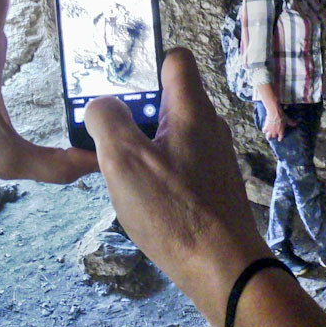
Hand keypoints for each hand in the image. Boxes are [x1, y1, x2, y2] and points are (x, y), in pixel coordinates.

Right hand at [84, 48, 269, 326]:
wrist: (223, 267)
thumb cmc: (173, 209)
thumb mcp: (124, 159)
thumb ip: (107, 120)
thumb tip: (102, 105)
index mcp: (192, 109)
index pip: (176, 59)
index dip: (146, 65)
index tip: (121, 91)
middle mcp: (209, 125)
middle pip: (168, 100)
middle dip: (135, 114)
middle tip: (106, 140)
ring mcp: (214, 156)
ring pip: (171, 134)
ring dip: (142, 146)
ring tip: (118, 174)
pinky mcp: (213, 184)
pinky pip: (179, 161)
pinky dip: (156, 170)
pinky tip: (142, 198)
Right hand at [263, 109, 296, 141]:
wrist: (275, 113)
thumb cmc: (282, 117)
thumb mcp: (288, 120)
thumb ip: (292, 123)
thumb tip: (297, 123)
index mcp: (281, 131)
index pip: (280, 138)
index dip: (280, 138)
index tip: (279, 140)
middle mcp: (275, 132)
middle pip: (274, 137)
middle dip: (274, 136)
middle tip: (273, 135)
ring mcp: (270, 131)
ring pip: (268, 136)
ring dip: (268, 136)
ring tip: (268, 136)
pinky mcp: (266, 127)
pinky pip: (264, 131)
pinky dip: (264, 130)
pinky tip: (264, 129)